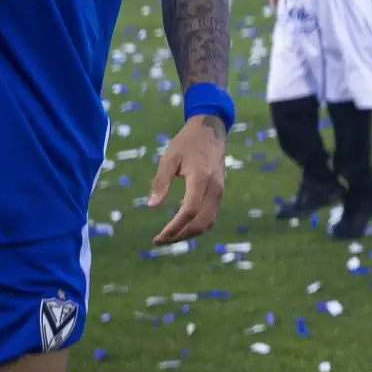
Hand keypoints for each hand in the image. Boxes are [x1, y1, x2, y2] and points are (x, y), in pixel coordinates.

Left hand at [149, 113, 225, 243]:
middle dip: (181, 235)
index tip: (158, 237)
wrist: (211, 130)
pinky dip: (197, 225)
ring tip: (170, 236)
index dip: (174, 227)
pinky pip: (211, 215)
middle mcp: (214, 188)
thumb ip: (160, 182)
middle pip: (201, 222)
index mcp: (200, 178)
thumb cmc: (186, 142)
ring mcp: (219, 191)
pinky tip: (182, 226)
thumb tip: (151, 206)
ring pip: (209, 222)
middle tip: (161, 240)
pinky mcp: (219, 192)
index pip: (189, 210)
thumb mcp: (169, 158)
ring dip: (190, 233)